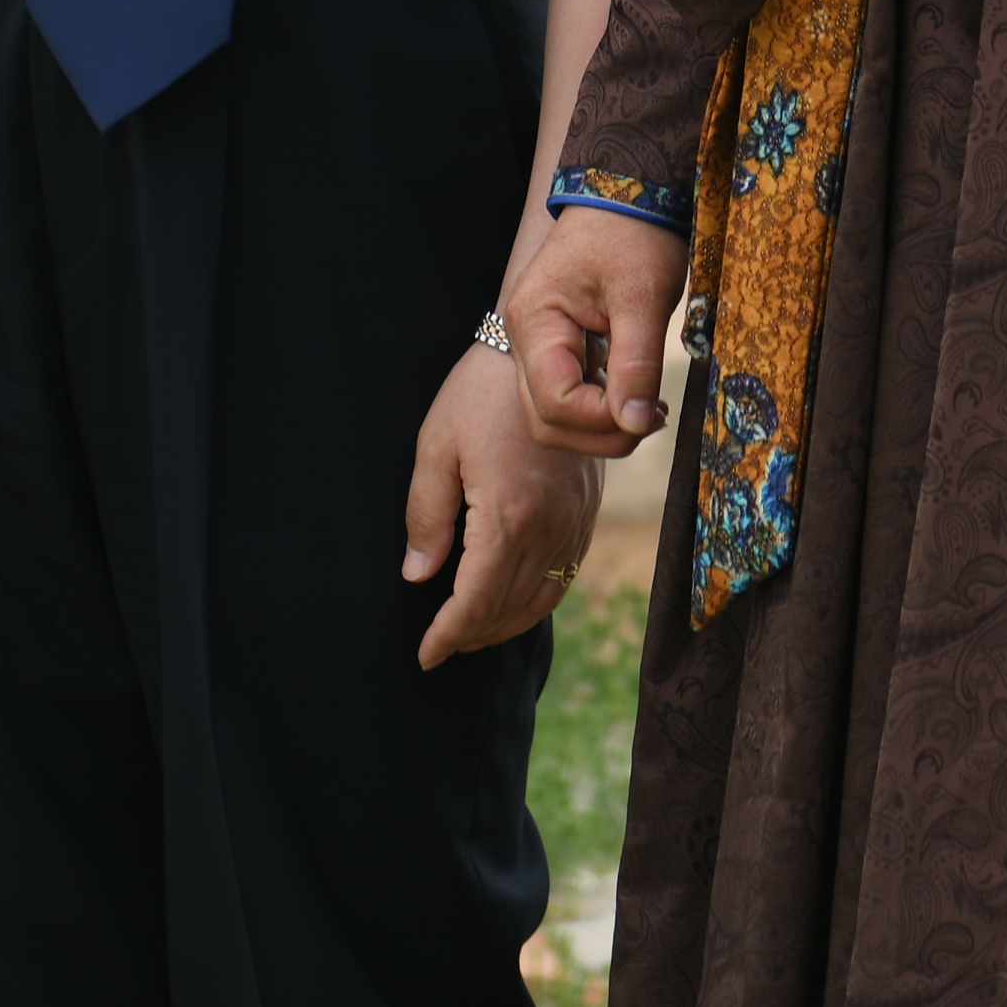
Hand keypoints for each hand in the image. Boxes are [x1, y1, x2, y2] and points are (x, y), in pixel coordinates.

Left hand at [403, 344, 602, 669]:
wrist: (545, 352)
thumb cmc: (479, 394)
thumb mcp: (436, 448)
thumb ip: (426, 517)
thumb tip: (418, 574)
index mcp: (509, 515)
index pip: (477, 600)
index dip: (449, 634)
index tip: (425, 655)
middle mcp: (550, 526)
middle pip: (511, 607)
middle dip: (473, 634)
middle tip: (443, 646)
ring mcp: (575, 520)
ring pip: (544, 597)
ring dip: (507, 624)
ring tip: (473, 633)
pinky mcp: (587, 510)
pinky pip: (566, 574)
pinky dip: (539, 599)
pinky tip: (515, 600)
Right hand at [502, 209, 686, 459]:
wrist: (629, 189)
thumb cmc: (635, 232)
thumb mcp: (644, 297)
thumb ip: (636, 364)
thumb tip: (633, 424)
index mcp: (535, 322)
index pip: (554, 403)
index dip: (601, 420)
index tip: (648, 413)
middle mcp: (526, 337)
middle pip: (546, 419)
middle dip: (599, 433)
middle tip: (651, 419)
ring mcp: (539, 342)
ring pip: (556, 413)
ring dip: (601, 424)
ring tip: (649, 410)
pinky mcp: (560, 344)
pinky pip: (570, 393)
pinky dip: (602, 406)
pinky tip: (638, 397)